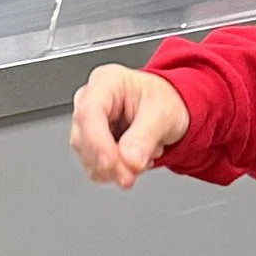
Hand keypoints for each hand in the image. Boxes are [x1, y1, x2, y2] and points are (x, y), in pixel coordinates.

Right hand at [71, 64, 189, 186]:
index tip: (112, 165)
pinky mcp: (91, 143)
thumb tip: (129, 161)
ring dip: (115, 167)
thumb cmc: (165, 99)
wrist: (171, 107)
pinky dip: (115, 171)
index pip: (89, 114)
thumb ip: (145, 136)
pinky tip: (134, 160)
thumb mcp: (163, 113)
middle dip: (109, 163)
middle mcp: (90, 100)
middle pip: (83, 138)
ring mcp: (87, 123)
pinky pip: (94, 166)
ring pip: (87, 156)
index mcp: (106, 82)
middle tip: (132, 174)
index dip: (98, 144)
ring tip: (144, 153)